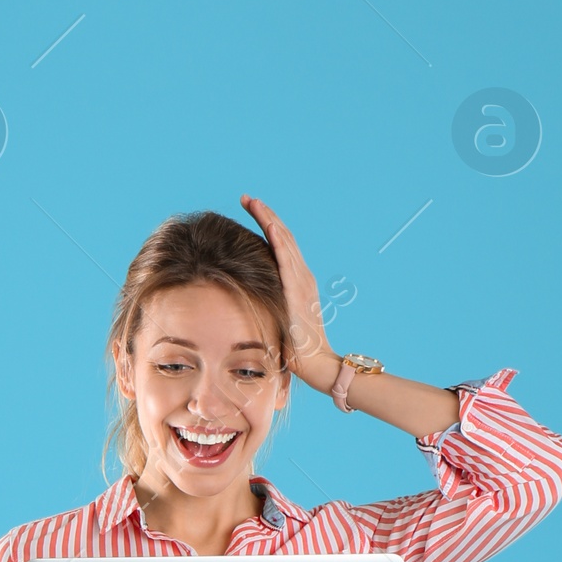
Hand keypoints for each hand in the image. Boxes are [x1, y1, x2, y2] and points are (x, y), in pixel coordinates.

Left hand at [240, 196, 337, 389]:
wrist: (315, 363)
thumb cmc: (295, 348)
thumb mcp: (278, 319)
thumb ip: (268, 304)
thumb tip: (246, 302)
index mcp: (297, 280)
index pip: (281, 244)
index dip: (267, 224)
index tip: (250, 209)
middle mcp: (302, 275)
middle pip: (282, 236)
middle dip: (264, 214)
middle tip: (246, 198)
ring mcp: (301, 281)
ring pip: (284, 241)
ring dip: (268, 218)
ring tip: (252, 202)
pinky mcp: (297, 290)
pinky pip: (287, 260)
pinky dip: (278, 240)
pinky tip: (268, 224)